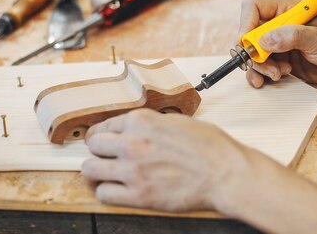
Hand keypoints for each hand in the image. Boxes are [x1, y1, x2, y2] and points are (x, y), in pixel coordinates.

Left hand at [81, 109, 253, 211]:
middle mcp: (132, 142)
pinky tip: (118, 190)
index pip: (104, 125)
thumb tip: (138, 129)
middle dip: (99, 151)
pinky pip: (104, 194)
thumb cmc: (210, 146)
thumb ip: (152, 124)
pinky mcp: (139, 195)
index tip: (104, 141)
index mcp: (142, 120)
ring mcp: (133, 170)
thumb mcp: (177, 121)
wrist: (226, 172)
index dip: (104, 134)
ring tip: (106, 174)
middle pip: (94, 145)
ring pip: (91, 169)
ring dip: (97, 171)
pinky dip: (108, 192)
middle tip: (105, 157)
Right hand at [239, 0, 316, 86]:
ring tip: (278, 74)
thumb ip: (293, 37)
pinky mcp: (281, 60)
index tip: (247, 43)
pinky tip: (270, 80)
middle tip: (268, 66)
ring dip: (259, 67)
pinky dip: (260, 75)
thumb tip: (265, 40)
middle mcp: (279, 24)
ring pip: (252, 53)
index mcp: (287, 9)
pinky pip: (261, 67)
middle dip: (253, 52)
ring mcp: (278, 43)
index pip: (254, 8)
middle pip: (249, 34)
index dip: (246, 23)